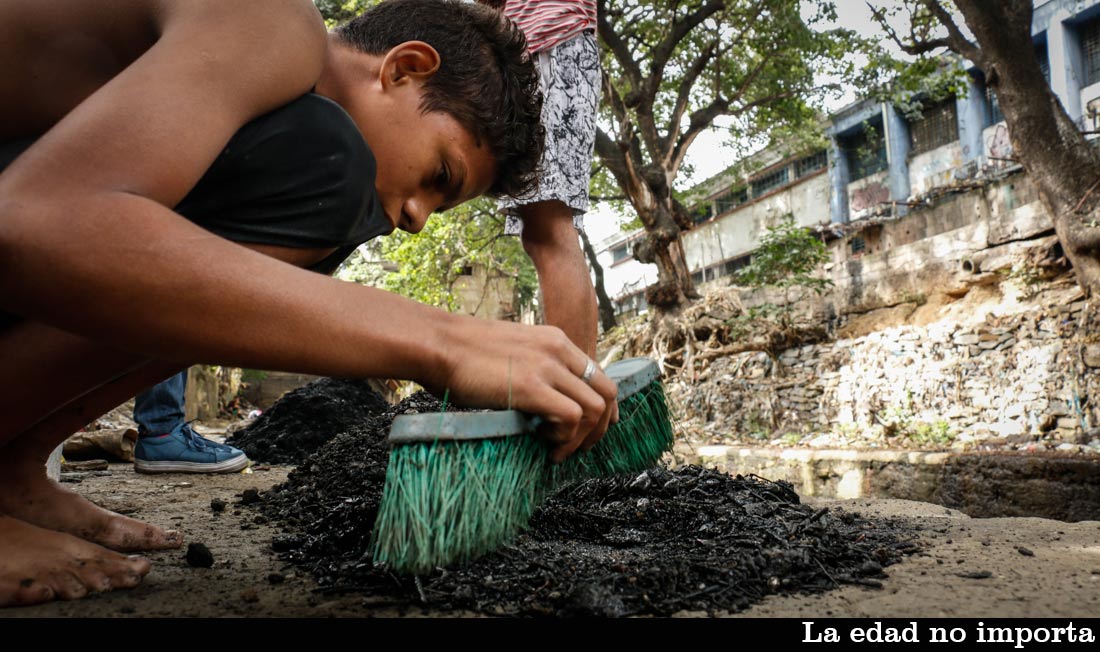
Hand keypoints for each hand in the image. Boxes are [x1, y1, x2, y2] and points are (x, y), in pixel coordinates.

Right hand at [428, 316, 618, 461]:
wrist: (437, 343)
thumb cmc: (462, 353)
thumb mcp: (511, 352)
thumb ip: (533, 368)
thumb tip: (540, 401)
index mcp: (554, 340)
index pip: (599, 374)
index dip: (604, 406)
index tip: (595, 428)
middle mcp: (558, 350)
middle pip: (607, 392)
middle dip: (602, 427)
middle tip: (582, 448)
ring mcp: (547, 367)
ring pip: (594, 408)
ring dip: (583, 438)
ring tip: (560, 451)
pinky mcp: (532, 387)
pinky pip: (572, 417)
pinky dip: (565, 438)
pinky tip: (546, 444)